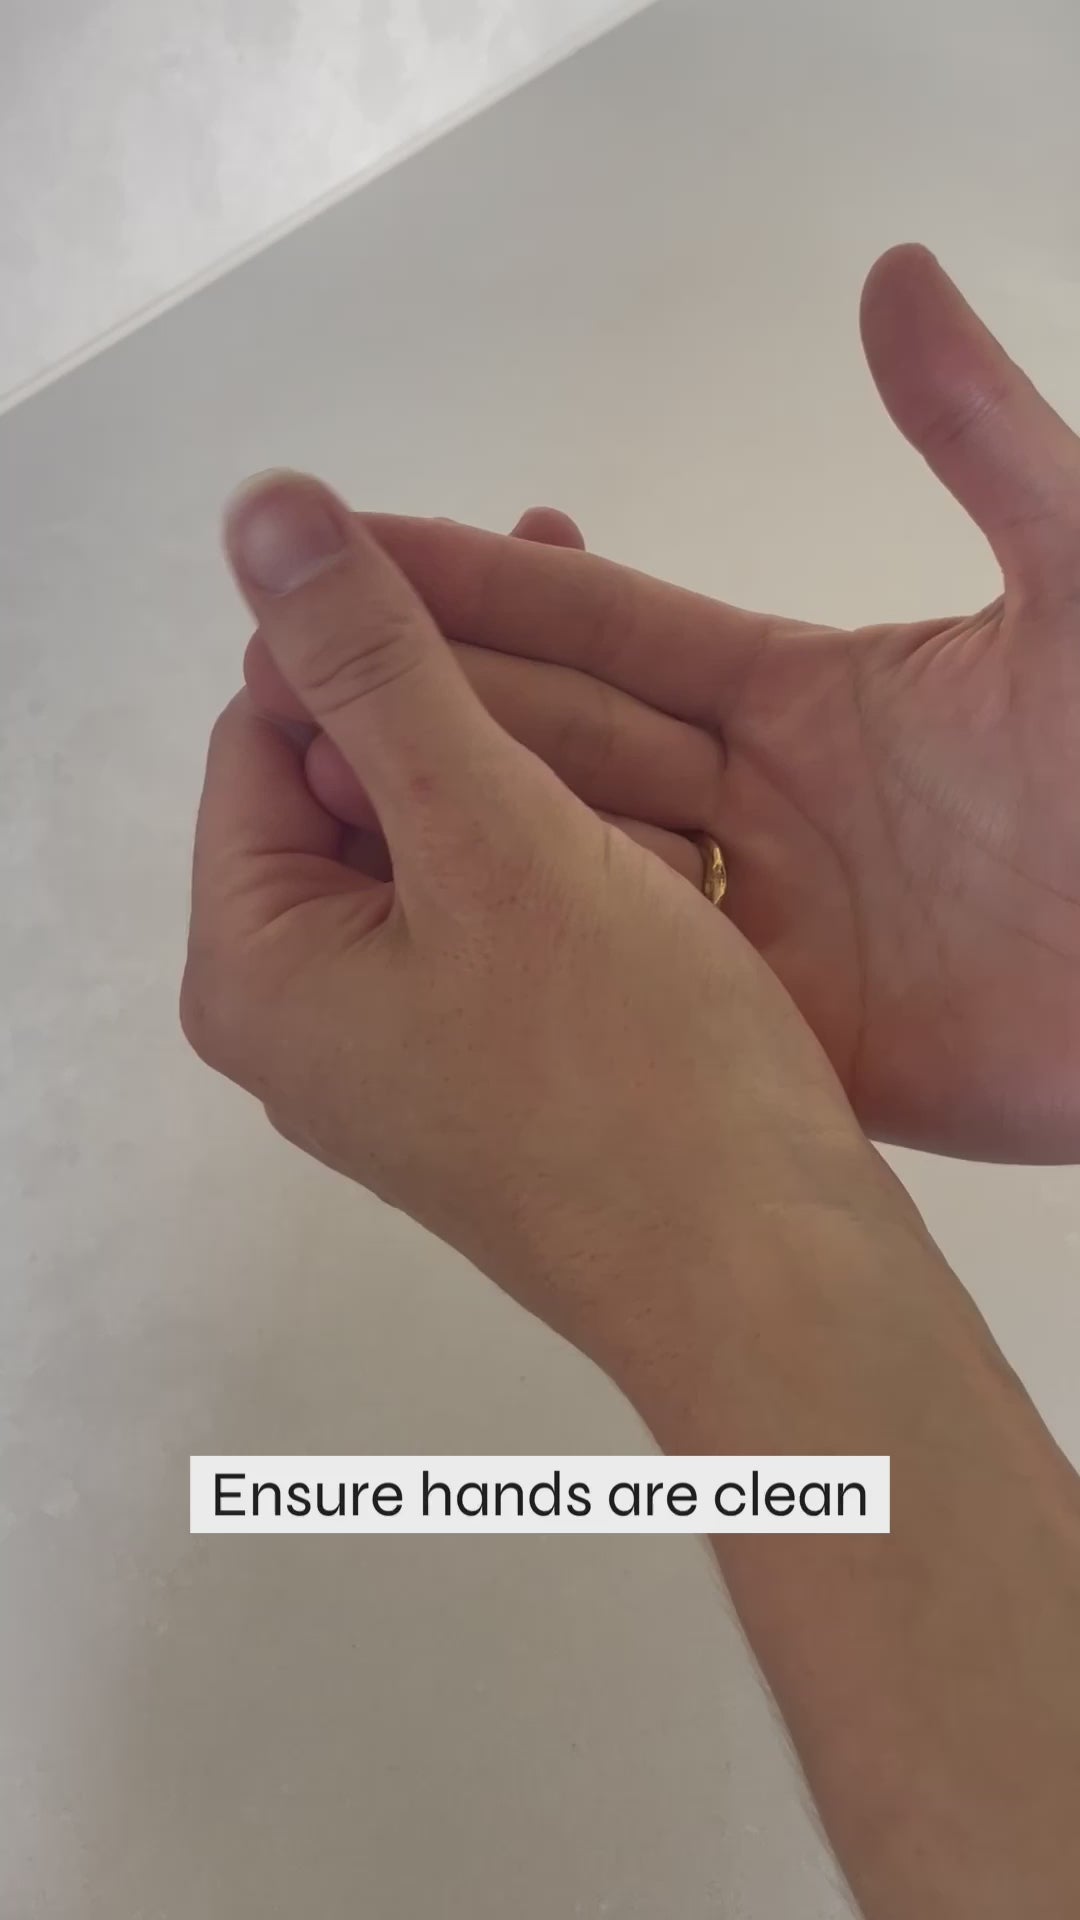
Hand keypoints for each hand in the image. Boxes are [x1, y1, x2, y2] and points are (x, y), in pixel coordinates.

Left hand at [185, 472, 911, 1377]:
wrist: (773, 1284)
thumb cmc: (627, 1068)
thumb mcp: (491, 833)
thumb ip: (374, 662)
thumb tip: (259, 512)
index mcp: (253, 964)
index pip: (266, 729)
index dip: (370, 637)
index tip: (488, 562)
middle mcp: (307, 1017)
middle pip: (358, 787)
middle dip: (467, 694)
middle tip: (562, 568)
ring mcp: (405, 1054)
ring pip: (449, 848)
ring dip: (531, 764)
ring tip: (637, 715)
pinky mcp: (498, 1074)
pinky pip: (507, 922)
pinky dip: (567, 854)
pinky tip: (649, 822)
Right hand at [246, 247, 1079, 1161]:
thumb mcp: (1078, 591)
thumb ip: (984, 441)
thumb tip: (891, 282)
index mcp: (809, 693)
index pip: (609, 626)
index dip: (485, 584)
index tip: (355, 544)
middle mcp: (764, 804)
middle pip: (562, 740)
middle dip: (429, 696)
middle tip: (287, 660)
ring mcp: (766, 922)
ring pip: (573, 863)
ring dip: (458, 826)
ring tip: (319, 787)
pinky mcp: (786, 1029)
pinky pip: (638, 986)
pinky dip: (540, 955)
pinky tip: (436, 929)